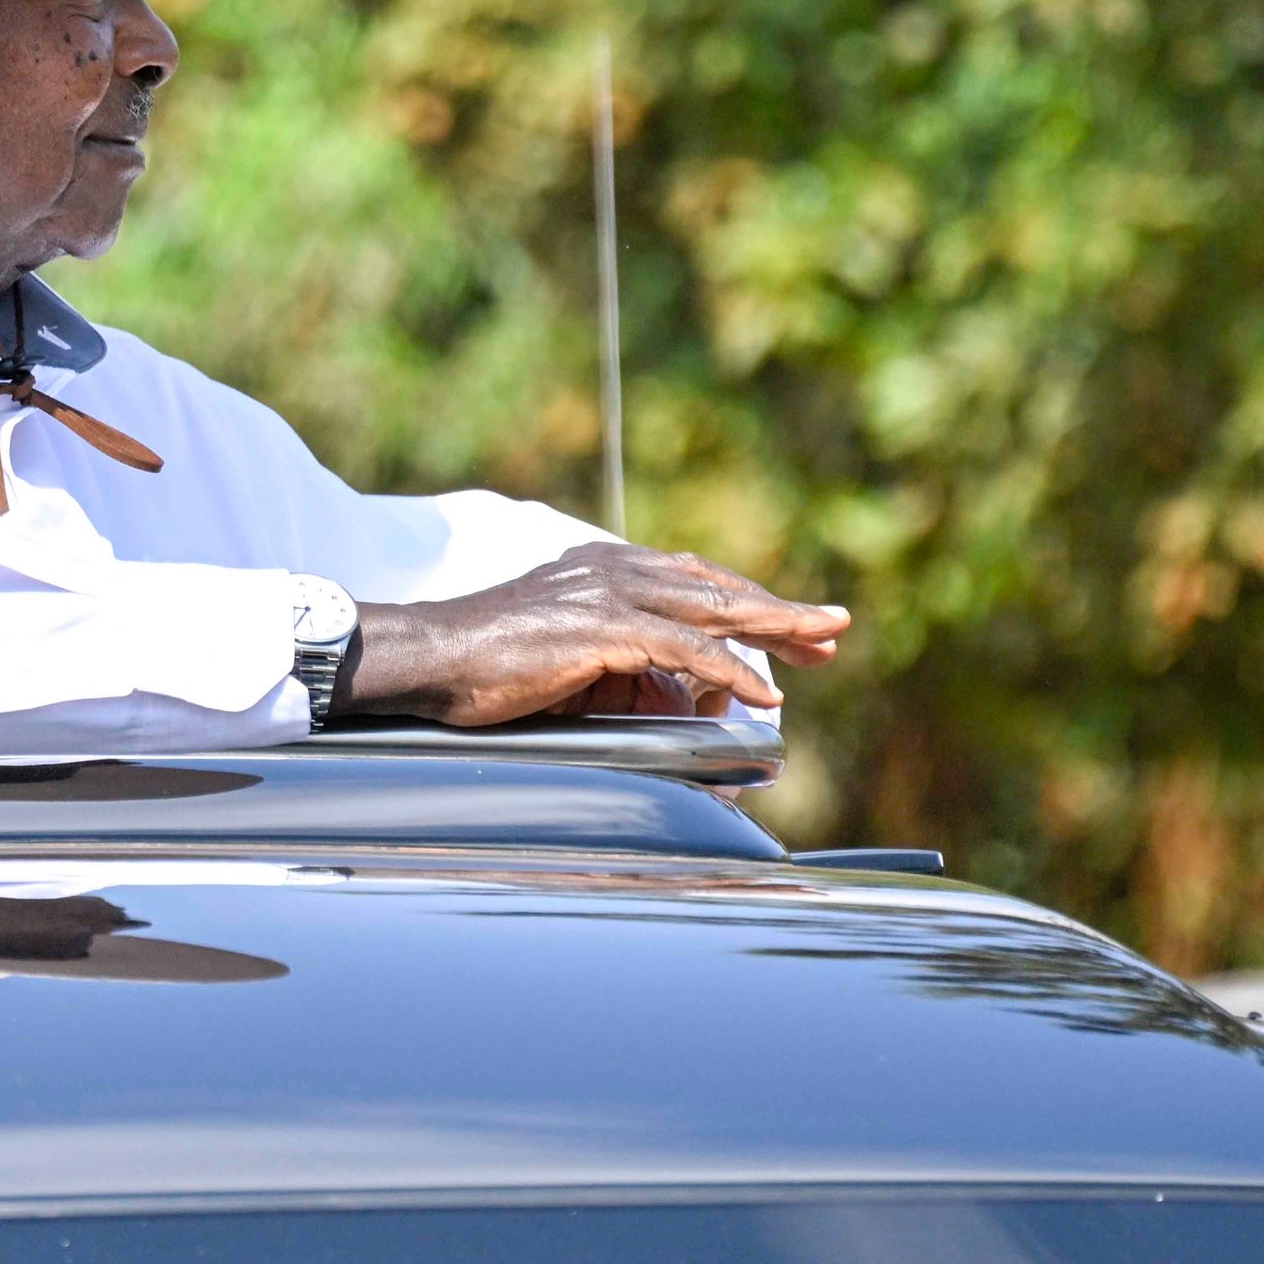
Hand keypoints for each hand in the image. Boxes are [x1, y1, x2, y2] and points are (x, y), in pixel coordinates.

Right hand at [348, 546, 847, 728]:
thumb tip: (672, 694)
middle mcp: (612, 570)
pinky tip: (764, 694)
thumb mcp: (565, 659)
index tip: (792, 624)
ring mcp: (609, 595)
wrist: (429, 658)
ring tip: (821, 646)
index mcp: (602, 569)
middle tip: (834, 628)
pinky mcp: (603, 629)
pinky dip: (732, 672)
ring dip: (776, 629)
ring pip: (714, 611)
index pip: (694, 580)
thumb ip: (619, 664)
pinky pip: (687, 651)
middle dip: (780, 611)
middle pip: (717, 589)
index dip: (748, 601)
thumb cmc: (484, 667)